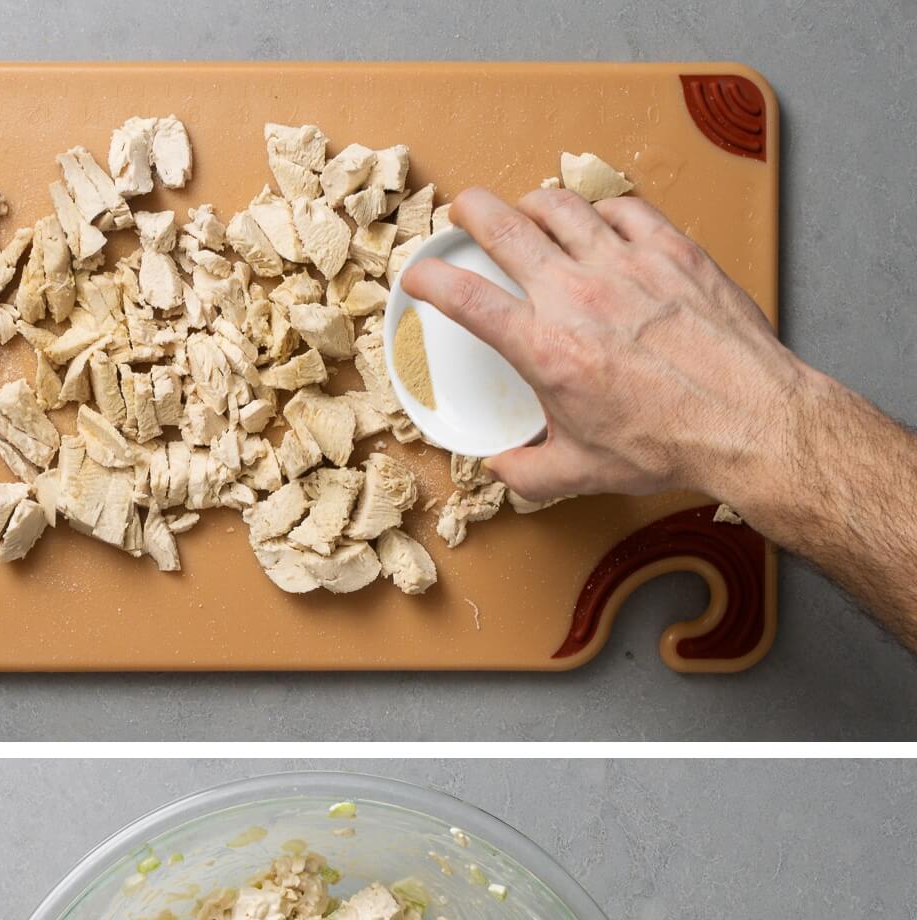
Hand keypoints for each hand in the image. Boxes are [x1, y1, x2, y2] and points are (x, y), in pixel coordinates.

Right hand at [402, 187, 806, 507]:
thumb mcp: (582, 472)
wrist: (745, 420)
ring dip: (532, 202)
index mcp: (545, 350)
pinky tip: (598, 220)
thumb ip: (528, 473)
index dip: (429, 277)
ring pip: (561, 205)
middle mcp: (578, 296)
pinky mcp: (671, 249)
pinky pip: (623, 208)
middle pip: (504, 227)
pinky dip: (600, 209)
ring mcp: (626, 264)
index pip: (465, 298)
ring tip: (527, 209)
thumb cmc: (667, 445)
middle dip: (471, 210)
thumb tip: (500, 469)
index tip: (417, 272)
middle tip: (463, 210)